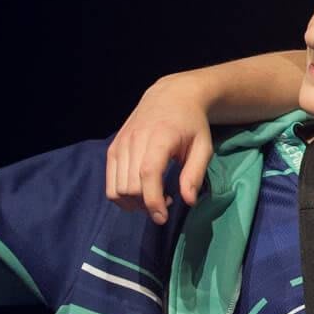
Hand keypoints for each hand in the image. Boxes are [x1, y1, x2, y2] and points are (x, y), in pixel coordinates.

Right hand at [105, 74, 214, 223]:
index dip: (153, 201)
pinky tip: (140, 192)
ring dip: (133, 203)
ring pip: (116, 188)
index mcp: (160, 137)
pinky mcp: (113, 148)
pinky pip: (109, 182)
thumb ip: (195, 174)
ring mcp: (120, 143)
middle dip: (146, 205)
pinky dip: (122, 196)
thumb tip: (188, 201)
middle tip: (167, 202)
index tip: (162, 218)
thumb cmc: (191, 124)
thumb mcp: (203, 146)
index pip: (148, 174)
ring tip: (154, 197)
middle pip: (130, 186)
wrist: (172, 96)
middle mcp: (134, 139)